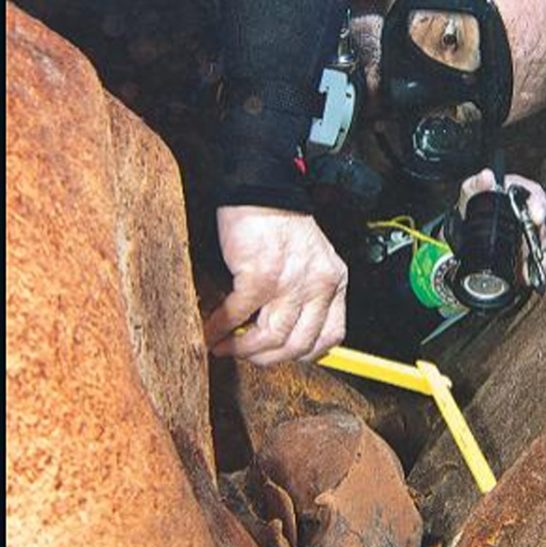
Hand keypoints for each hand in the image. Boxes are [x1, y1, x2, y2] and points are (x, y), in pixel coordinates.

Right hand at [204, 206, 347, 364]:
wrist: (261, 188)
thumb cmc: (280, 222)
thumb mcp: (311, 260)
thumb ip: (306, 292)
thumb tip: (282, 332)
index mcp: (334, 281)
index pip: (331, 336)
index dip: (304, 354)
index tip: (283, 355)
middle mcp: (318, 284)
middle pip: (299, 345)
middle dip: (268, 358)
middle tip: (246, 355)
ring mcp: (290, 282)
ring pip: (272, 338)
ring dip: (244, 349)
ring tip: (226, 346)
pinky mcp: (259, 276)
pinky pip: (239, 315)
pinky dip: (221, 328)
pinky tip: (212, 330)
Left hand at [457, 169, 545, 286]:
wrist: (464, 226)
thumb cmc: (473, 203)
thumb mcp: (471, 190)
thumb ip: (477, 183)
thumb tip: (486, 176)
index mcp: (518, 192)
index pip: (535, 195)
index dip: (539, 205)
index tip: (537, 215)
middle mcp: (526, 212)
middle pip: (541, 223)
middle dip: (539, 236)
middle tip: (534, 246)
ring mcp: (527, 231)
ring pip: (540, 243)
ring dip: (539, 256)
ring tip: (533, 266)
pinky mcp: (524, 248)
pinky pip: (534, 258)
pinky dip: (533, 269)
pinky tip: (528, 276)